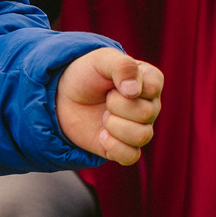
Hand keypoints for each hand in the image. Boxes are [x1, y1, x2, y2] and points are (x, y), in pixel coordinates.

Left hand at [56, 48, 165, 165]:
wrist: (62, 96)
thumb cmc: (85, 73)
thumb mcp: (101, 59)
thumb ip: (122, 66)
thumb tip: (133, 91)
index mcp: (149, 81)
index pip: (153, 87)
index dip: (128, 86)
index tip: (112, 82)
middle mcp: (150, 106)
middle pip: (146, 113)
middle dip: (116, 105)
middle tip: (105, 98)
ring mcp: (139, 128)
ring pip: (142, 136)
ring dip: (114, 125)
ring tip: (103, 116)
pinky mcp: (125, 148)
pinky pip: (131, 156)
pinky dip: (114, 147)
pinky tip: (102, 135)